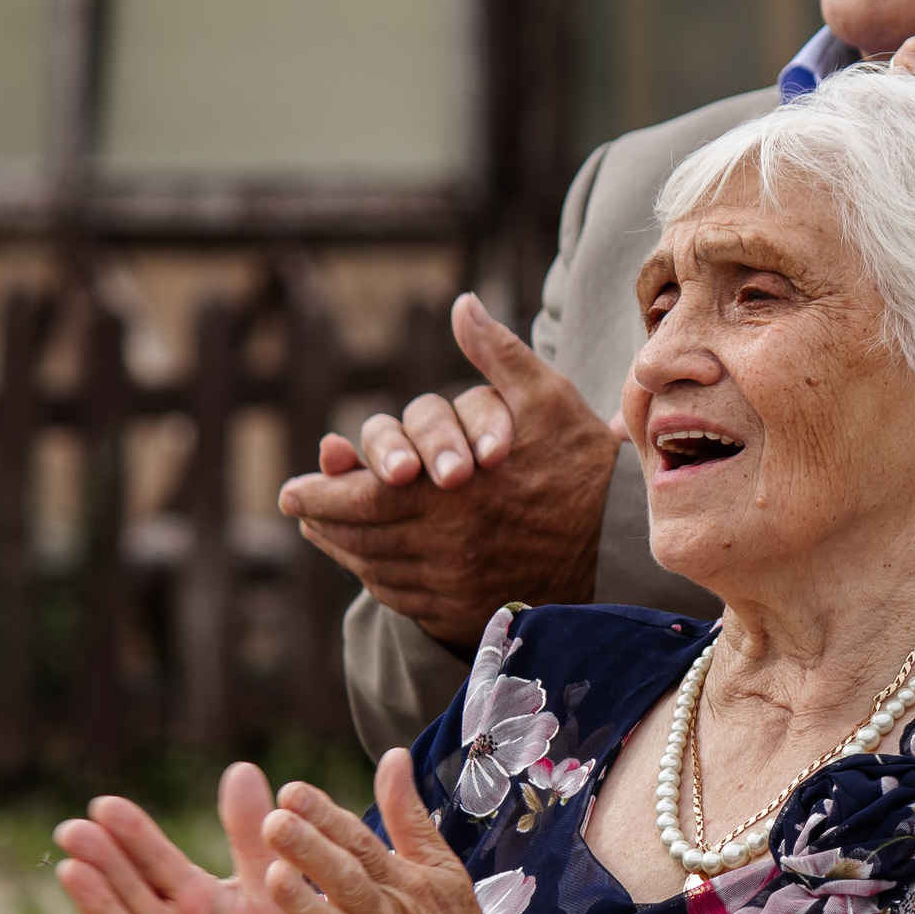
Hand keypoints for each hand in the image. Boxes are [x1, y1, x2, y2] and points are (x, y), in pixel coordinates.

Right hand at [54, 764, 306, 913]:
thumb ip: (250, 836)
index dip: (131, 833)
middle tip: (74, 829)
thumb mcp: (266, 894)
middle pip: (126, 890)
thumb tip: (240, 767)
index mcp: (187, 898)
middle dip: (101, 860)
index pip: (152, 859)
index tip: (105, 804)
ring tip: (72, 872)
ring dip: (94, 906)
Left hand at [260, 750, 541, 913]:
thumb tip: (392, 754)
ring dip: (306, 907)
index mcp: (406, 884)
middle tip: (274, 822)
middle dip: (310, 851)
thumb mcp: (441, 872)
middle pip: (347, 881)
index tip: (291, 791)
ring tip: (270, 878)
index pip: (362, 843)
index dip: (327, 817)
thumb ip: (407, 816)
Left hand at [282, 294, 620, 644]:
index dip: (321, 495)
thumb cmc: (582, 466)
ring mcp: (455, 583)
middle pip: (361, 537)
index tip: (291, 489)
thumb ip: (495, 354)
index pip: (363, 499)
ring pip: (377, 569)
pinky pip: (404, 598)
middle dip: (322, 521)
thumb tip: (462, 304)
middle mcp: (447, 544)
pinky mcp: (466, 609)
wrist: (623, 544)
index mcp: (453, 493)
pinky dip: (377, 578)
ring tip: (324, 529)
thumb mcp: (545, 398)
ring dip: (344, 550)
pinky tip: (369, 559)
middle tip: (298, 506)